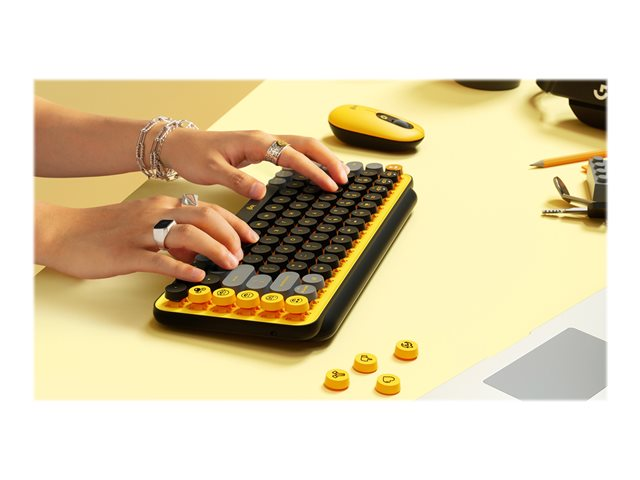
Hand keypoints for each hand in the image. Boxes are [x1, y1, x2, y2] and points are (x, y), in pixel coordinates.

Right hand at [35, 197, 258, 281]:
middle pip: (205, 216)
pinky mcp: (127, 253)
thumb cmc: (104, 229)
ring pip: (187, 234)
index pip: (208, 208)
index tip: (250, 237)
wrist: (64, 231)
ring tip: (228, 263)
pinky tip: (197, 275)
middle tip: (242, 253)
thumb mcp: (144, 222)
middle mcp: (156, 214)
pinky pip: (160, 259)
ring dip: (214, 249)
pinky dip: (183, 266)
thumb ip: (171, 231)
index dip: (234, 223)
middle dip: (230, 235)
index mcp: (162, 205)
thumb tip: (197, 248)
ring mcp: (142, 233)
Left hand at [160, 129, 349, 198]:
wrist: (180, 145)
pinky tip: (315, 169)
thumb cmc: (194, 155)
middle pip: (306, 144)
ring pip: (301, 145)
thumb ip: (238, 181)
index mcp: (256, 142)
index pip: (293, 156)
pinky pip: (292, 150)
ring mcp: (264, 141)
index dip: (314, 171)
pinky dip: (308, 158)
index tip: (330, 184)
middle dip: (328, 160)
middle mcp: (264, 138)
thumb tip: (261, 192)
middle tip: (344, 178)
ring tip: (338, 174)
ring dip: (322, 158)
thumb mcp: (212, 171)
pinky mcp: (261, 147)